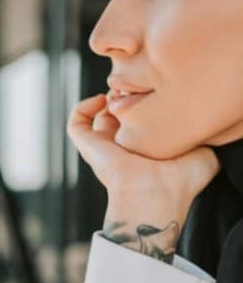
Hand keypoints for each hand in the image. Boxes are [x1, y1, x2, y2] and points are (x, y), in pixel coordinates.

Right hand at [67, 94, 220, 242]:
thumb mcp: (202, 152)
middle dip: (127, 95)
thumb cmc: (180, 182)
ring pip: (97, 115)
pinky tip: (100, 100)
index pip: (141, 120)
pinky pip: (75, 123)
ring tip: (123, 91)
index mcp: (146, 148)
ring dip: (108, 97)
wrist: (156, 195)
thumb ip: (201, 136)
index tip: (159, 91)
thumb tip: (207, 127)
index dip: (146, 101)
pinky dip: (82, 107)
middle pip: (119, 113)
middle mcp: (123, 146)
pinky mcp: (89, 146)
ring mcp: (104, 147)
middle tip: (140, 87)